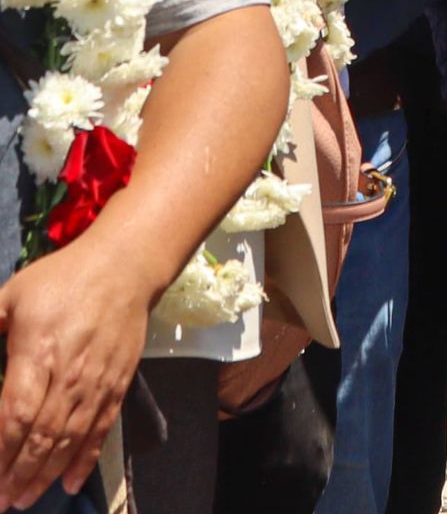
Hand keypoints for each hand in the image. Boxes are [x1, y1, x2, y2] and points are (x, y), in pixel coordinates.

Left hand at [0, 234, 151, 506]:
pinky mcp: (117, 385)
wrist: (124, 266)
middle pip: (40, 436)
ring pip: (68, 440)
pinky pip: (100, 430)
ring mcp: (96, 383)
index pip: (14, 414)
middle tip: (2, 501)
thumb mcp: (13, 294)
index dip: (0, 449)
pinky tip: (69, 483)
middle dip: (18, 473)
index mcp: (37, 352)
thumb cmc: (62, 278)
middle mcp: (68, 375)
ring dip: (45, 475)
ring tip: (24, 498)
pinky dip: (84, 460)